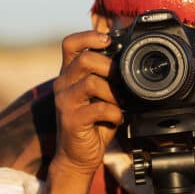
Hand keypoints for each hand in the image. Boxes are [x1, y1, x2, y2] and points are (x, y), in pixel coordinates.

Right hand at [52, 30, 122, 176]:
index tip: (107, 40)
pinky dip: (114, 112)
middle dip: (109, 66)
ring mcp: (65, 102)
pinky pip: (98, 108)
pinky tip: (117, 118)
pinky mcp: (71, 120)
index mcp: (69, 74)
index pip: (70, 44)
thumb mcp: (100, 96)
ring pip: (91, 82)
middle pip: (84, 59)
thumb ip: (107, 79)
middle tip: (122, 79)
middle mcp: (63, 84)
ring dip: (113, 92)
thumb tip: (131, 63)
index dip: (88, 36)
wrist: (78, 156)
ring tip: (120, 103)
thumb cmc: (93, 124)